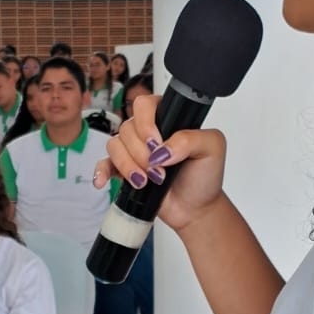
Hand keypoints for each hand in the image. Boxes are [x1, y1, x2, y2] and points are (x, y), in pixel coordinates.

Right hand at [93, 93, 226, 233]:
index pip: (145, 105)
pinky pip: (104, 163)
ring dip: (128, 165)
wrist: (196, 208)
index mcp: (168, 118)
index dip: (146, 124)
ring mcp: (134, 150)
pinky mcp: (124, 169)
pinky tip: (104, 181)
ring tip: (145, 182)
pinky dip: (102, 171)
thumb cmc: (204, 176)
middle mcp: (148, 131)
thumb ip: (191, 139)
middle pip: (127, 128)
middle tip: (160, 171)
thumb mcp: (212, 148)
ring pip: (114, 145)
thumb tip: (163, 149)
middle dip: (142, 154)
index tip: (157, 144)